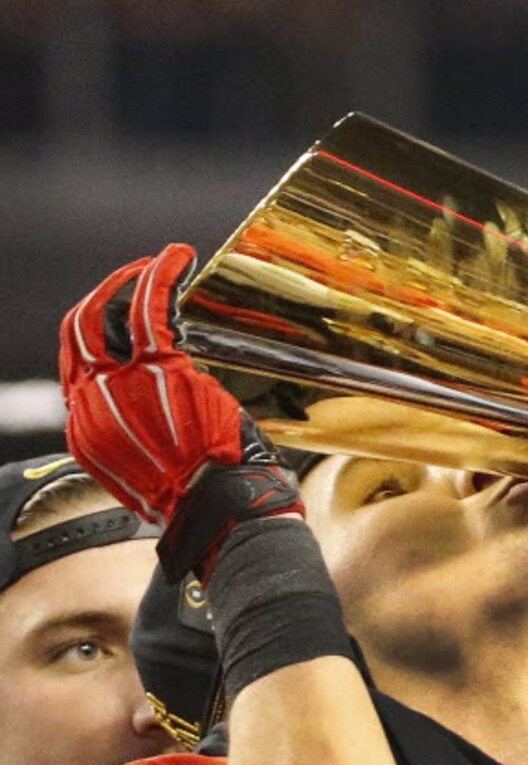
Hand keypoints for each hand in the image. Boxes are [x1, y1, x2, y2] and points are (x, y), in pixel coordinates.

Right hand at [60, 244, 300, 580]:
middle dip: (98, 299)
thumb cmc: (196, 495)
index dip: (97, 344)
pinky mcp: (158, 367)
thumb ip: (136, 438)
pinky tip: (176, 257)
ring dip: (133, 279)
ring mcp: (120, 384)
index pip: (77, 371)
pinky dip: (161, 275)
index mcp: (88, 431)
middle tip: (128, 280)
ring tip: (158, 262)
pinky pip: (149, 306)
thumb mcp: (147, 472)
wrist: (214, 507)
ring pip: (108, 312)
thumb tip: (147, 416)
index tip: (118, 330)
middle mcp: (92, 404)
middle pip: (76, 334)